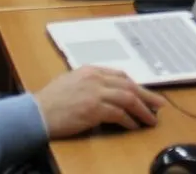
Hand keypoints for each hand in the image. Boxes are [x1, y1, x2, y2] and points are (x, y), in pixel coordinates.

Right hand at [34, 65, 165, 136]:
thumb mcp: (70, 81)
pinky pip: (119, 114)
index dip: (135, 85)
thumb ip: (89, 82)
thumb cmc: (50, 101)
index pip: (120, 75)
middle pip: (128, 85)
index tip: (144, 93)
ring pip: (128, 98)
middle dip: (147, 95)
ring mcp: (95, 93)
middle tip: (159, 104)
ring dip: (142, 109)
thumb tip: (105, 91)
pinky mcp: (94, 109)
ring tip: (151, 118)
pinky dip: (129, 121)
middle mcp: (95, 78)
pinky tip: (134, 126)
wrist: (36, 113)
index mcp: (90, 70)